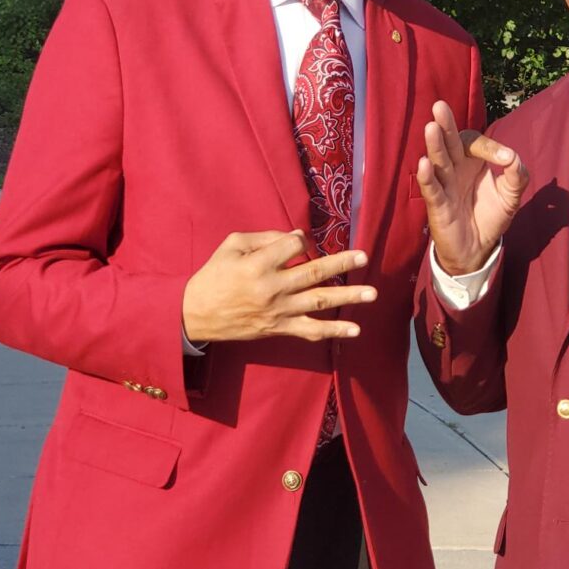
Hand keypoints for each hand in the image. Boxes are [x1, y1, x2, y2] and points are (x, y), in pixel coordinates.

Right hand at [182, 231, 375, 343]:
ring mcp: (279, 311)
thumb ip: (264, 237)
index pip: (293, 246)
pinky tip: (355, 330)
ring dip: (347, 298)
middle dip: (342, 264)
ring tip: (371, 294)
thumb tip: (296, 237)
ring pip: (318, 302)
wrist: (196, 315)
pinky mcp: (280, 328)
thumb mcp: (231, 246)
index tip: (300, 241)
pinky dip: (333, 332)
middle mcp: (272, 288)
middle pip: (313, 273)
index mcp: (258, 264)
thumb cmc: (214, 275)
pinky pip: (310, 331)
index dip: (300, 240)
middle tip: (364, 257)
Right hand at [416, 101, 527, 276]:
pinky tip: (424, 164)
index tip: (507, 160)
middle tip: (440, 106)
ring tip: (431, 128)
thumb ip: (517, 176)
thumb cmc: (491, 216)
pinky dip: (426, 177)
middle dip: (446, 125)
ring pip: (438, 161)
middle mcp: (456, 169)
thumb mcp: (511, 196)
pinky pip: (431, 189)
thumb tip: (514, 158)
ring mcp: (445, 185)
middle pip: (449, 143)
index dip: (490, 148)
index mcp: (472, 161)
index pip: (475, 143)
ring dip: (434, 145)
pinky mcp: (437, 205)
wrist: (478, 248)